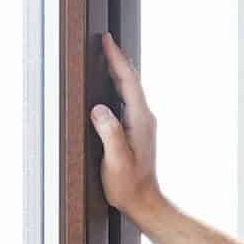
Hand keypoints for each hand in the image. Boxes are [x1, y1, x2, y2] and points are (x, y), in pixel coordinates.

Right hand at [89, 32, 162, 219]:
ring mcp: (143, 125)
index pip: (128, 82)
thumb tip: (99, 109)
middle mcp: (145, 119)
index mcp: (140, 121)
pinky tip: (113, 88)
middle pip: (131, 81)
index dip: (117, 59)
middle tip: (105, 40)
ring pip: (131, 90)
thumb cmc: (128, 186)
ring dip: (119, 72)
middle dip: (118, 59)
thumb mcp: (116, 161)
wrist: (144, 203)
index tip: (107, 40)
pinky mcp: (138, 131)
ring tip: (108, 56)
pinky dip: (120, 87)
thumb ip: (109, 134)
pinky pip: (129, 101)